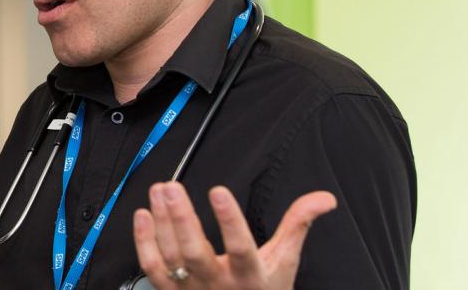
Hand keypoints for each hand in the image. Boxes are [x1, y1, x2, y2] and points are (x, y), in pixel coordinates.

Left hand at [132, 182, 336, 289]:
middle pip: (194, 253)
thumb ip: (297, 224)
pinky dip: (144, 241)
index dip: (229, 221)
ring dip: (162, 223)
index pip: (239, 247)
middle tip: (172, 187)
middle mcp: (218, 285)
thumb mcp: (284, 261)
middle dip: (181, 218)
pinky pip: (152, 268)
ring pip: (171, 257)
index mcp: (249, 276)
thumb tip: (324, 198)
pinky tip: (143, 215)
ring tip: (160, 191)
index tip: (220, 192)